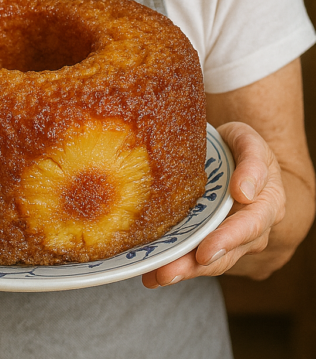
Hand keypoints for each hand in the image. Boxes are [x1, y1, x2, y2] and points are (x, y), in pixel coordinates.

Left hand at [142, 121, 285, 287]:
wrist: (233, 153)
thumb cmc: (241, 146)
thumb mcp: (249, 142)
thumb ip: (252, 163)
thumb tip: (244, 192)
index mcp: (268, 203)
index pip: (250, 225)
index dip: (227, 239)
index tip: (204, 251)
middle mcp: (253, 228)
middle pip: (227, 252)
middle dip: (197, 265)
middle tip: (169, 272)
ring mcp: (231, 238)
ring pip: (210, 261)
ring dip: (183, 270)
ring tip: (156, 276)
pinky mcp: (209, 240)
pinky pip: (195, 256)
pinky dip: (173, 265)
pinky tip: (150, 274)